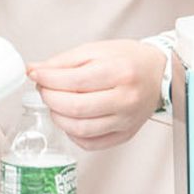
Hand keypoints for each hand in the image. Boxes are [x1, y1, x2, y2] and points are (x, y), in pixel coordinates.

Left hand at [25, 39, 164, 149]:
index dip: (48, 79)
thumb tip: (34, 69)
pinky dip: (73, 133)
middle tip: (44, 89)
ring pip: (81, 128)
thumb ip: (63, 61)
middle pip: (76, 107)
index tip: (35, 74)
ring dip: (58, 117)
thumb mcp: (96, 50)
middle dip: (50, 98)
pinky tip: (70, 119)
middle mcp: (126, 99)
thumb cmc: (128, 60)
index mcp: (119, 72)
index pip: (74, 81)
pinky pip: (91, 143)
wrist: (158, 74)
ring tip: (55, 104)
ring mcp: (126, 120)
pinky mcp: (125, 135)